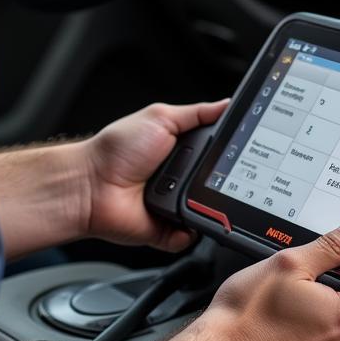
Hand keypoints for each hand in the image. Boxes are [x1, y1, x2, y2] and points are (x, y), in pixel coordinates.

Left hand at [82, 100, 227, 251]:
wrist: (90, 184)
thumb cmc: (117, 149)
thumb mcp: (160, 117)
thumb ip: (196, 113)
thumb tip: (225, 104)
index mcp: (181, 150)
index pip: (217, 152)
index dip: (232, 152)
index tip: (249, 149)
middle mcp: (181, 178)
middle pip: (218, 182)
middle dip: (224, 180)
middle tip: (224, 173)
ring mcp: (175, 205)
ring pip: (209, 210)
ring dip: (206, 204)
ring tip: (192, 192)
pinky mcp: (167, 230)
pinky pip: (190, 236)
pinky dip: (190, 231)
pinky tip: (183, 218)